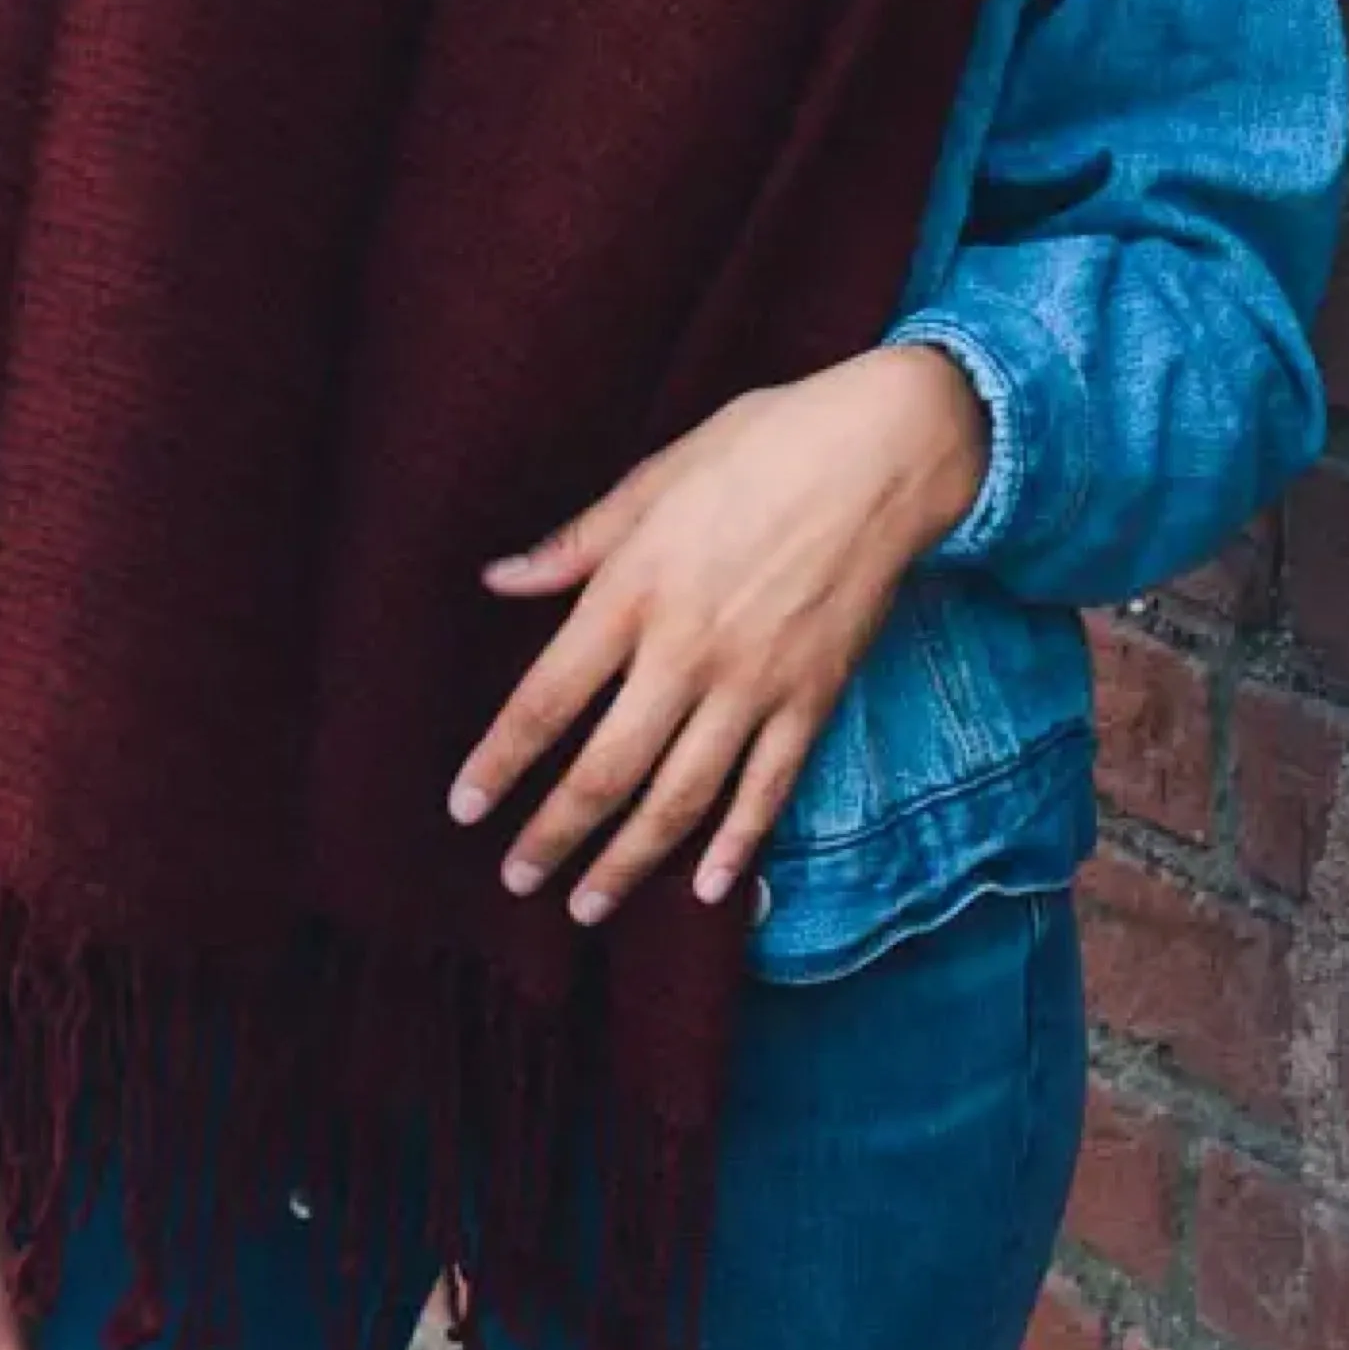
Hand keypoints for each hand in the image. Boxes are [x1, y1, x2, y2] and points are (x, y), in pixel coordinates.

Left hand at [449, 342, 988, 926]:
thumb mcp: (657, 476)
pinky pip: (767, 788)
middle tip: (516, 880)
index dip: (500, 761)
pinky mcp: (812, 698)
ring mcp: (754, 684)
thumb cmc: (762, 445)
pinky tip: (705, 888)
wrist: (883, 452)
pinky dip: (737, 844)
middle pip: (606, 768)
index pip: (547, 699)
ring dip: (629, 860)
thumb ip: (578, 542)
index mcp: (635, 591)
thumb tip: (498, 578)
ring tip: (587, 904)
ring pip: (680, 796)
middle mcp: (687, 652)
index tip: (464, 808)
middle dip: (555, 834)